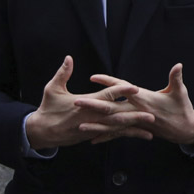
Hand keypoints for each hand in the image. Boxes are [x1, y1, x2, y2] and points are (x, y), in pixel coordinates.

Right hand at [25, 56, 155, 149]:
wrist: (42, 133)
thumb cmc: (47, 109)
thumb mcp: (52, 89)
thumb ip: (63, 74)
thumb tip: (69, 58)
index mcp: (85, 104)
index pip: (107, 96)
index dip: (121, 92)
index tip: (135, 88)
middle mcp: (92, 117)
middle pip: (117, 115)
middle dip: (134, 115)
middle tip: (151, 114)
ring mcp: (94, 128)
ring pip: (117, 128)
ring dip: (134, 128)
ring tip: (150, 129)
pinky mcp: (94, 135)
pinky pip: (113, 134)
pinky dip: (126, 134)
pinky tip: (140, 135)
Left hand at [90, 64, 193, 145]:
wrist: (185, 130)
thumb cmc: (182, 109)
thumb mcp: (180, 92)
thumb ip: (176, 78)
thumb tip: (178, 65)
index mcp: (144, 100)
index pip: (123, 88)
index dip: (109, 83)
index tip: (93, 77)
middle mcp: (136, 112)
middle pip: (111, 108)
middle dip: (93, 106)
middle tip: (76, 103)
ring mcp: (135, 123)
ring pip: (112, 125)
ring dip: (96, 125)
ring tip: (80, 126)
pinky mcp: (136, 130)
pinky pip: (118, 134)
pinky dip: (106, 136)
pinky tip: (93, 139)